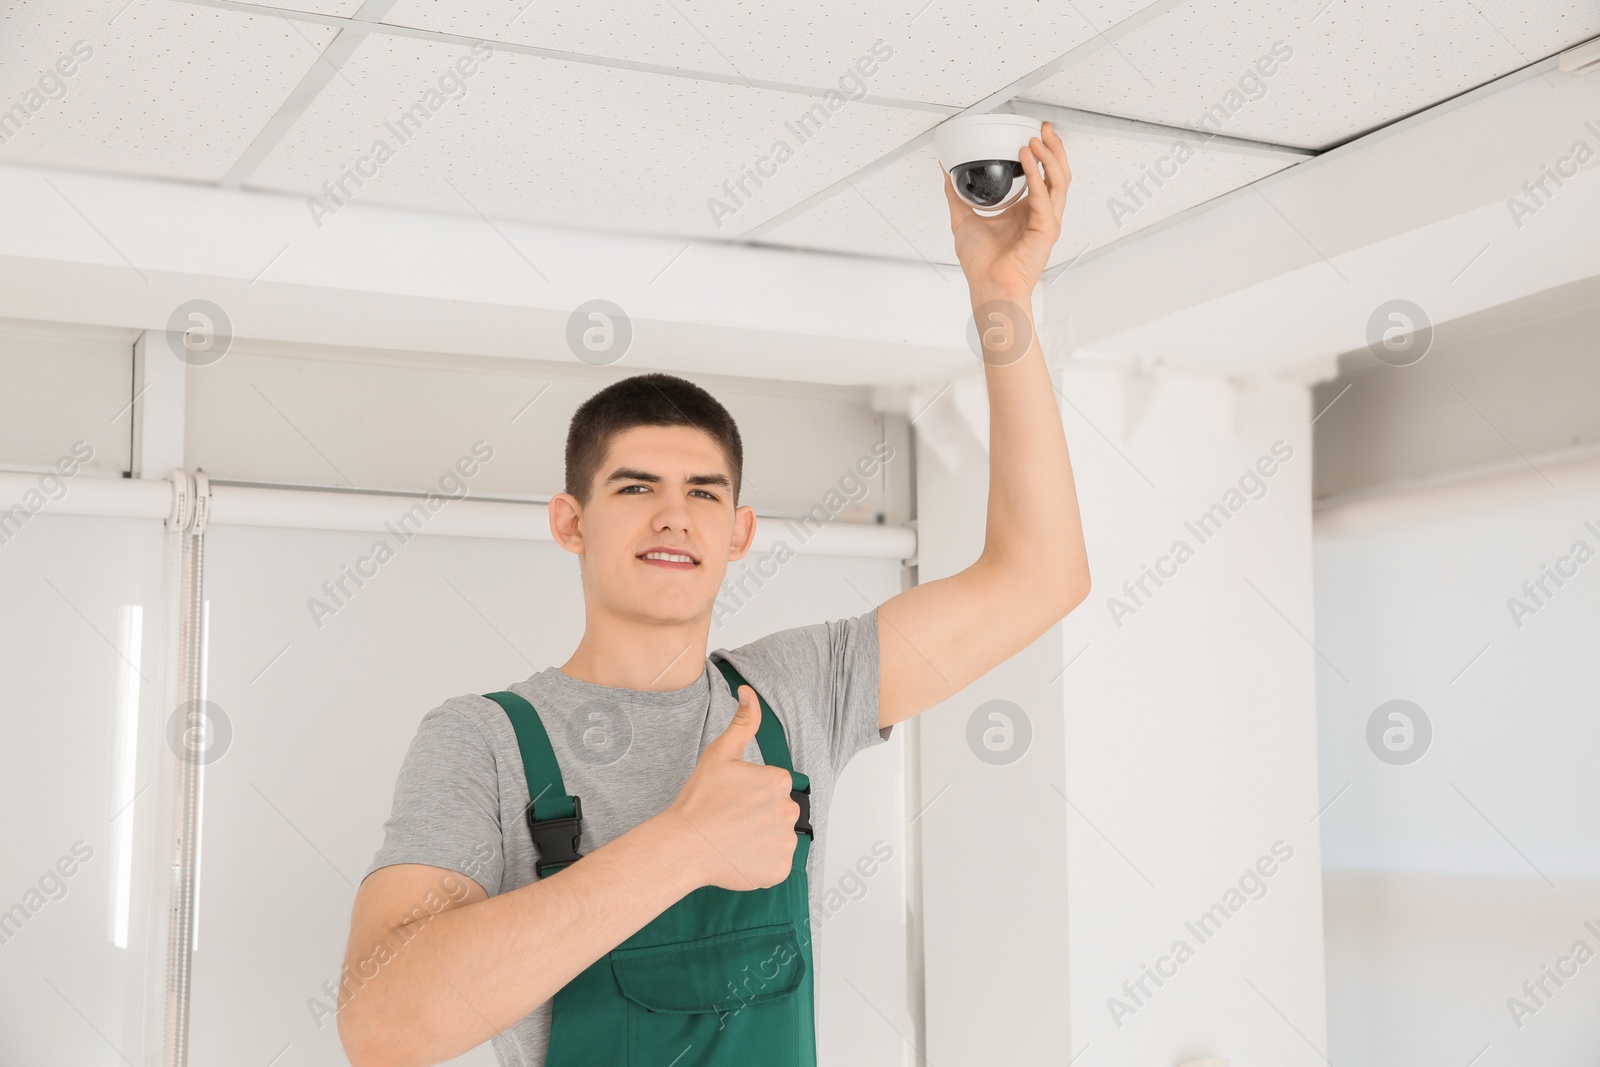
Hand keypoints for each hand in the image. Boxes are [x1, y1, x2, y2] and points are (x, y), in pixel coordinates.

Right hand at [665, 684, 798, 891]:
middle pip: (778, 813)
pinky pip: (775, 864)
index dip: (751, 795)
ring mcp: (785, 843)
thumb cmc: (699, 801)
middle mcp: (789, 811)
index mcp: (779, 782)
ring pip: (777, 838)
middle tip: (731, 820)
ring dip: (761, 839)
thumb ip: (743, 722)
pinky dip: (760, 863)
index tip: (732, 800)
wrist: (684, 845)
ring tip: (733, 838)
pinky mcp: (780, 869)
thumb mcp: (720, 754)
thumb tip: (748, 693)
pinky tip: (739, 855)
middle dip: (759, 816)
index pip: (773, 788)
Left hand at [942, 120, 1070, 298]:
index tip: (1034, 135)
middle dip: (1053, 148)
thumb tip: (945, 173)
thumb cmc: (982, 264)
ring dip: (1048, 157)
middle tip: (1043, 128)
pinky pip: (1044, 197)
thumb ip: (956, 195)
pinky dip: (1036, 176)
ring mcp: (1046, 221)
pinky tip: (1027, 159)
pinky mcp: (1045, 229)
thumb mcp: (963, 219)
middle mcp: (1041, 214)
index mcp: (1027, 211)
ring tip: (1035, 139)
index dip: (1043, 154)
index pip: (1044, 176)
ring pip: (1058, 181)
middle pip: (1058, 173)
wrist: (988, 286)